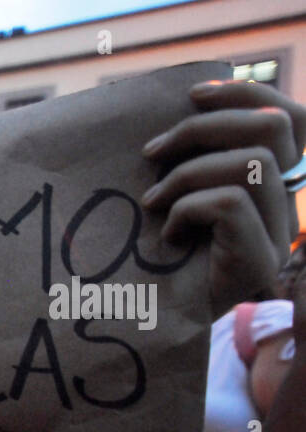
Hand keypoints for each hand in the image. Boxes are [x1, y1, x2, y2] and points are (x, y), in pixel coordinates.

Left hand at [141, 79, 305, 316]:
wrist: (152, 328)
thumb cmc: (155, 263)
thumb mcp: (174, 198)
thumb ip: (192, 160)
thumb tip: (180, 109)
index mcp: (272, 185)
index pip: (291, 118)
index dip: (247, 93)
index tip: (192, 95)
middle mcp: (288, 207)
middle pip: (273, 128)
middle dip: (204, 127)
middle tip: (151, 152)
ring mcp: (280, 236)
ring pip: (253, 162)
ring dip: (187, 174)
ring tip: (151, 202)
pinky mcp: (262, 261)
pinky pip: (230, 203)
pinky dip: (187, 209)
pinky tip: (167, 235)